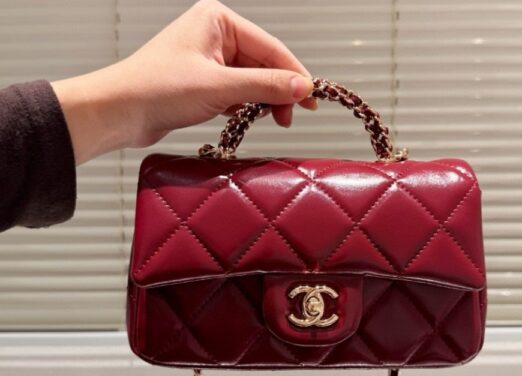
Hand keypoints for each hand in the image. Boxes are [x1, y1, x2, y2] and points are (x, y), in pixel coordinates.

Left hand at [51, 0, 315, 163]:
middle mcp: (214, 36)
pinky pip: (236, 93)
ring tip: (262, 120)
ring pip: (251, 81)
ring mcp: (209, 60)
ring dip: (259, 102)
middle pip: (263, 65)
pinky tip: (239, 118)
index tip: (312, 99)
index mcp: (218, 21)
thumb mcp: (220, 87)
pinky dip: (242, 107)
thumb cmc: (157, 88)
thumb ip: (265, 86)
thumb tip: (302, 87)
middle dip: (276, 93)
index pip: (270, 48)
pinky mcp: (203, 82)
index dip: (294, 75)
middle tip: (288, 118)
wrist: (120, 112)